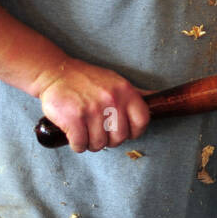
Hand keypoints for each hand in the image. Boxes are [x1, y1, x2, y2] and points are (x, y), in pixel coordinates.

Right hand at [32, 58, 149, 152]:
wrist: (57, 72)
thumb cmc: (89, 80)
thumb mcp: (116, 82)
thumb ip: (136, 95)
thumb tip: (159, 99)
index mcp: (125, 91)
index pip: (142, 121)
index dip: (135, 132)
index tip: (125, 132)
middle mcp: (111, 100)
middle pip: (120, 137)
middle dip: (110, 141)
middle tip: (101, 133)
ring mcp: (92, 109)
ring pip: (99, 144)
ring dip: (91, 144)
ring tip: (87, 132)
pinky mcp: (74, 118)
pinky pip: (81, 144)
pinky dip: (78, 145)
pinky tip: (75, 135)